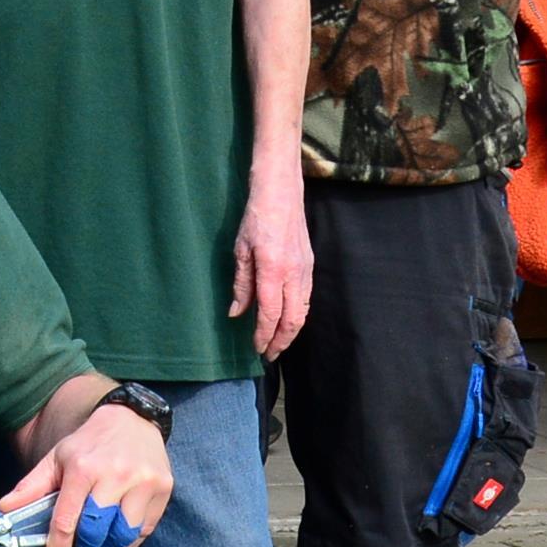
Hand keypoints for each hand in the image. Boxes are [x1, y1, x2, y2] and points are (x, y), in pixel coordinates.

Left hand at [18, 398, 173, 546]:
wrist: (131, 419)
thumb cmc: (89, 445)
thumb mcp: (56, 459)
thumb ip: (30, 487)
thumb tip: (4, 509)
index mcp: (83, 468)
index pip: (67, 520)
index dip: (58, 545)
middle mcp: (116, 474)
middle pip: (96, 532)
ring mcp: (143, 482)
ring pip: (123, 535)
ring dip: (108, 546)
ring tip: (99, 542)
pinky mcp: (163, 488)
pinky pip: (144, 529)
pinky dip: (130, 537)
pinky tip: (118, 528)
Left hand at [231, 155, 312, 359]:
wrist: (281, 191)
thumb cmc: (256, 217)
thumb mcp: (240, 250)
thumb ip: (241, 284)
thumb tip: (236, 313)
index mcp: (273, 270)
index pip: (270, 314)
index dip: (263, 336)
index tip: (257, 349)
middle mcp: (294, 274)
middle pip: (292, 320)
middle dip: (281, 341)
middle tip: (269, 355)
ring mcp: (306, 270)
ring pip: (303, 311)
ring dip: (291, 331)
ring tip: (278, 342)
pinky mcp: (310, 265)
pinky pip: (306, 298)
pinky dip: (298, 315)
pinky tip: (288, 320)